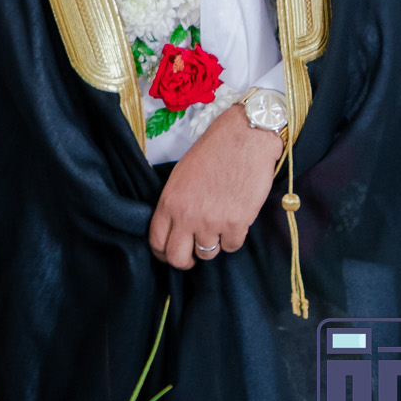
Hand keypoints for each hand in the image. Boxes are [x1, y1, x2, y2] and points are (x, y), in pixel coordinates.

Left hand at [148, 105, 286, 268]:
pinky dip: (234, 238)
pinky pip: (232, 246)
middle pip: (177, 258)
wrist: (244, 139)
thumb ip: (175, 205)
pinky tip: (235, 220)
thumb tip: (175, 229)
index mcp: (169, 202)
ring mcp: (212, 221)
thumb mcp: (181, 177)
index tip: (170, 253)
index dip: (162, 252)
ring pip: (207, 254)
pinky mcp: (237, 223)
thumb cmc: (212, 153)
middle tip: (192, 256)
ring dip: (213, 245)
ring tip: (218, 227)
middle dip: (184, 261)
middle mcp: (187, 216)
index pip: (156, 241)